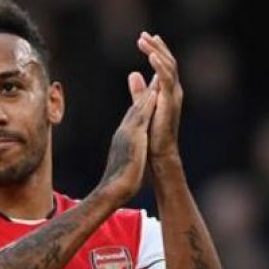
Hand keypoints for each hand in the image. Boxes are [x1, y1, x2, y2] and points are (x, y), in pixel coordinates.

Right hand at [97, 76, 158, 203]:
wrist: (112, 190)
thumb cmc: (118, 185)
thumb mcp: (124, 167)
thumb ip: (126, 160)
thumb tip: (127, 161)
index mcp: (122, 140)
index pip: (133, 120)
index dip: (141, 106)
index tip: (148, 95)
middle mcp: (123, 132)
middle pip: (136, 109)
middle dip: (145, 94)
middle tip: (154, 78)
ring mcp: (127, 133)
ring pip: (139, 108)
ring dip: (147, 92)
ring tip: (157, 78)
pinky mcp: (133, 136)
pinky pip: (142, 116)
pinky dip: (149, 103)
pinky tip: (156, 93)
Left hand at [134, 32, 183, 160]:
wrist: (158, 152)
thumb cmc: (152, 132)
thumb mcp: (143, 105)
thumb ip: (139, 90)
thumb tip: (133, 73)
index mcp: (168, 90)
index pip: (164, 64)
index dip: (157, 49)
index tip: (146, 37)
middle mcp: (173, 90)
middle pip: (168, 61)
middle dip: (156, 46)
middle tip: (143, 35)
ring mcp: (173, 95)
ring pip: (168, 66)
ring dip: (156, 52)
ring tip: (145, 41)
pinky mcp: (169, 102)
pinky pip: (167, 79)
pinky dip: (160, 66)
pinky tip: (151, 55)